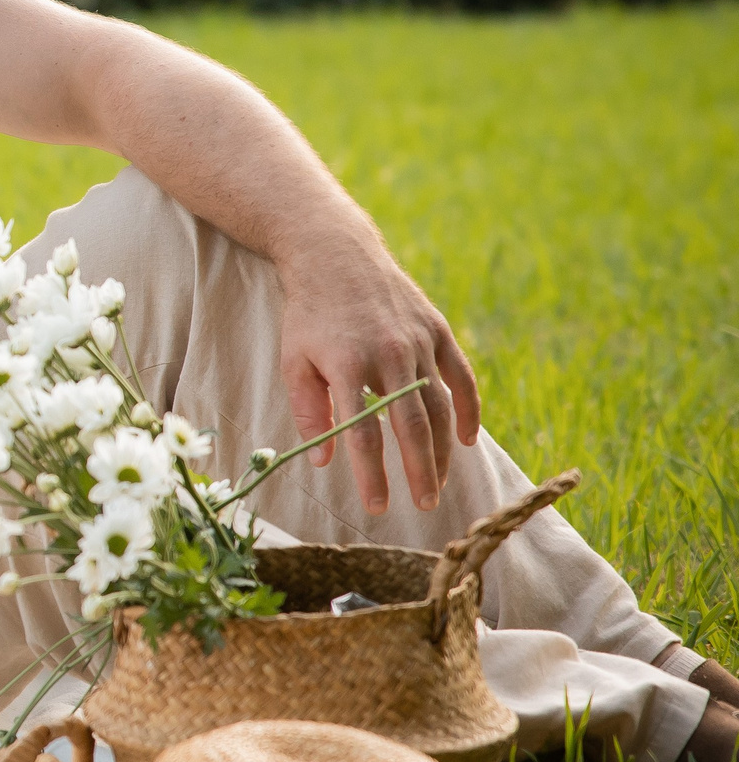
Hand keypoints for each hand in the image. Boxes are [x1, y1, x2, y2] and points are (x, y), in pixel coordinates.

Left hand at [277, 238, 479, 514]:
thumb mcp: (293, 360)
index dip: (371, 474)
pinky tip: (466, 440)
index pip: (363, 433)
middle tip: (421, 506)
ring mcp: (418, 342)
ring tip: (438, 484)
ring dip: (443, 450)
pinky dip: (468, 410)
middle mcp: (388, 355)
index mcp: (346, 365)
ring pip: (439, 407)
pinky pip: (461, 377)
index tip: (376, 506)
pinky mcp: (438, 331)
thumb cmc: (308, 315)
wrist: (334, 256)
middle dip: (418, 471)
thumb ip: (308, 411)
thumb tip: (322, 462)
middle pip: (410, 426)